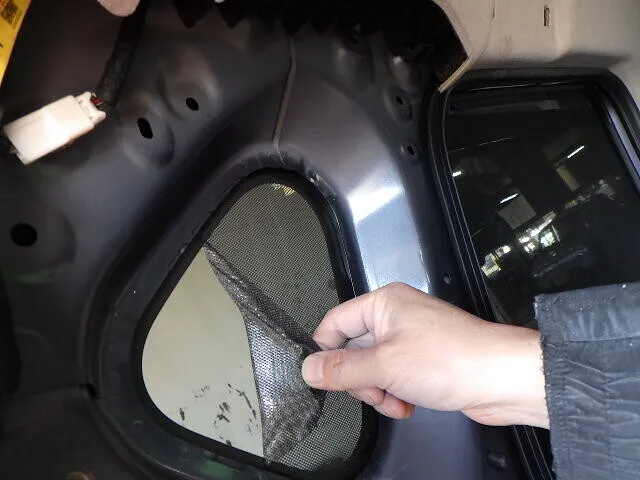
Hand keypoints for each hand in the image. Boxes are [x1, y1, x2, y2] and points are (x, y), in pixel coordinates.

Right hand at [302, 283, 547, 427]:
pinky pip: (394, 376)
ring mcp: (411, 338)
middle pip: (354, 349)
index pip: (335, 323)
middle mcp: (396, 316)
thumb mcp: (384, 366)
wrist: (501, 378)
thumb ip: (342, 369)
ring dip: (379, 391)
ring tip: (395, 401)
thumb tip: (310, 368)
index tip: (325, 376)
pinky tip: (407, 404)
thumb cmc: (454, 359)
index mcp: (383, 303)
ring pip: (373, 367)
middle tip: (373, 392)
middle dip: (360, 379)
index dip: (326, 351)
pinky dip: (395, 393)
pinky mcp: (424, 358)